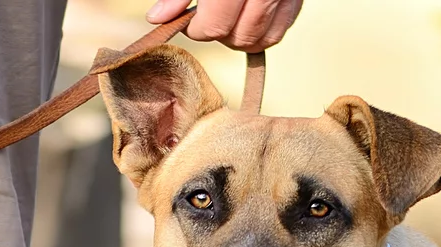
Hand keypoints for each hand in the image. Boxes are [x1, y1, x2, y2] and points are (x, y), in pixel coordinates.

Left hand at [146, 0, 302, 50]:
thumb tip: (159, 18)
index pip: (215, 26)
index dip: (197, 29)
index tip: (190, 20)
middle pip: (241, 37)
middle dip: (220, 34)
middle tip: (208, 17)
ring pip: (264, 39)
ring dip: (241, 36)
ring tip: (228, 17)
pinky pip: (282, 28)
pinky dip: (264, 29)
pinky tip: (248, 14)